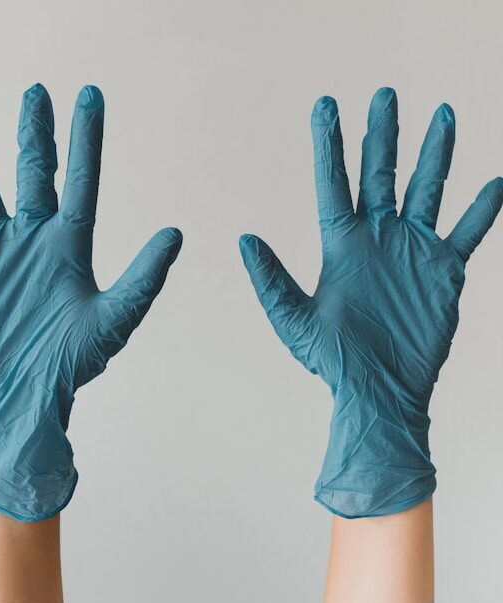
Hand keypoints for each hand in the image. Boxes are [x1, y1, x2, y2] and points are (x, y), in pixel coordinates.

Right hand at [0, 83, 182, 520]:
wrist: (24, 394)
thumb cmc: (73, 362)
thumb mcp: (116, 317)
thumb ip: (145, 276)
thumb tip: (176, 232)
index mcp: (71, 245)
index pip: (82, 179)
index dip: (87, 139)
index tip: (91, 96)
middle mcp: (34, 239)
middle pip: (34, 173)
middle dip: (34, 133)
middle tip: (36, 92)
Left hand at [240, 87, 501, 516]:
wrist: (378, 389)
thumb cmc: (332, 361)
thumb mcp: (293, 320)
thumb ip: (270, 279)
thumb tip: (244, 238)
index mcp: (341, 245)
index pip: (333, 183)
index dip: (329, 145)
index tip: (326, 106)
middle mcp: (376, 239)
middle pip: (379, 174)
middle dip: (382, 135)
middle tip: (384, 94)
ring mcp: (411, 251)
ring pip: (425, 191)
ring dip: (434, 155)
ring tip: (441, 115)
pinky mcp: (443, 271)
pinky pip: (467, 233)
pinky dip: (480, 210)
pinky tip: (494, 183)